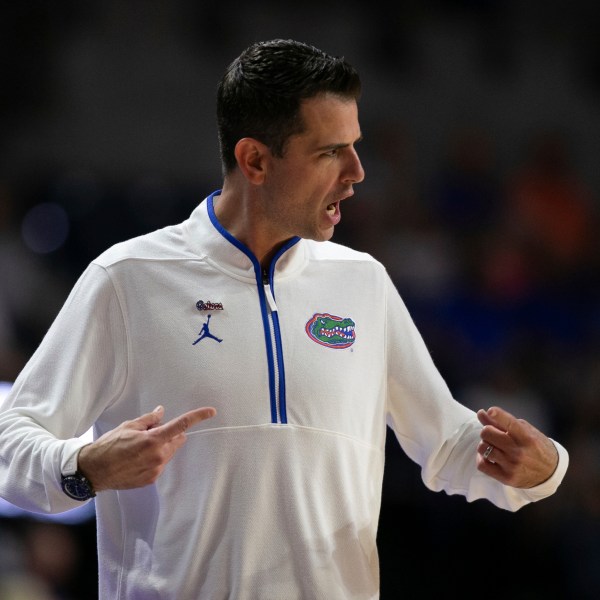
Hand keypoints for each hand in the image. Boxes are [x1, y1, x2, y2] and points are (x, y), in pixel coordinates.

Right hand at [77, 405, 215, 491]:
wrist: (93, 471)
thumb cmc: (108, 446)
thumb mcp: (128, 426)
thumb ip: (149, 420)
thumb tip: (161, 412)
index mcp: (153, 440)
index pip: (181, 425)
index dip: (197, 417)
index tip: (211, 412)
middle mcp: (158, 456)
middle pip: (176, 440)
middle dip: (169, 434)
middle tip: (149, 433)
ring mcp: (155, 469)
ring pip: (169, 452)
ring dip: (161, 447)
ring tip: (138, 448)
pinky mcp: (151, 479)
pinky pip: (160, 464)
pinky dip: (154, 459)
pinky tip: (136, 459)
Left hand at [476, 406, 558, 488]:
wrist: (550, 473)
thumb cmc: (535, 446)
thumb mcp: (525, 430)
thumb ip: (503, 421)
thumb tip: (481, 413)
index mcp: (527, 437)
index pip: (510, 423)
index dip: (498, 415)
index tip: (491, 411)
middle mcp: (519, 452)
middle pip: (487, 433)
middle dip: (487, 431)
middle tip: (493, 434)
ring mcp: (512, 466)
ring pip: (482, 448)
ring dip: (484, 444)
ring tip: (493, 446)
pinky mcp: (506, 478)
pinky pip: (482, 465)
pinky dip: (481, 458)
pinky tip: (489, 457)